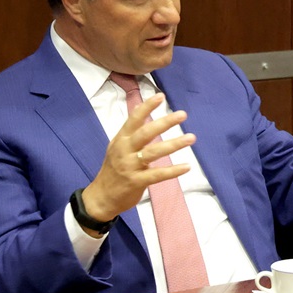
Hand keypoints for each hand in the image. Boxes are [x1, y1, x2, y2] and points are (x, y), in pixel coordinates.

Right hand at [80, 92, 194, 230]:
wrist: (102, 197)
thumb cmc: (113, 170)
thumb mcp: (117, 147)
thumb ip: (130, 132)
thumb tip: (142, 110)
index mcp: (121, 139)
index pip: (133, 119)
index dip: (147, 107)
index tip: (161, 96)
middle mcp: (124, 150)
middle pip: (145, 133)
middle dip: (164, 123)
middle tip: (182, 114)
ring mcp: (130, 166)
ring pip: (153, 152)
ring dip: (174, 144)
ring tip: (191, 137)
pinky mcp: (136, 182)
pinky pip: (157, 175)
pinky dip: (172, 171)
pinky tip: (186, 166)